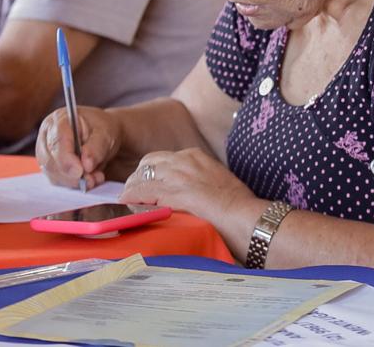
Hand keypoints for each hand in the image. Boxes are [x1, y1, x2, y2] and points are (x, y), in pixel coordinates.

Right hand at [36, 105, 120, 189]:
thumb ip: (96, 147)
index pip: (56, 141)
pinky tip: (89, 180)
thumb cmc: (102, 129)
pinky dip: (73, 184)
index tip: (80, 171)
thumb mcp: (106, 133)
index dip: (66, 159)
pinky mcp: (50, 167)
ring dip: (74, 181)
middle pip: (50, 160)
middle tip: (91, 180)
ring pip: (52, 173)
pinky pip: (57, 180)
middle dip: (71, 174)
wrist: (102, 135)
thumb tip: (86, 164)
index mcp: (59, 119)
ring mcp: (46, 152)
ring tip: (95, 178)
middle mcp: (47, 135)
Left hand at [119, 147, 256, 221]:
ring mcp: (177, 175)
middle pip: (148, 163)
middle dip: (138, 177)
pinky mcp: (173, 193)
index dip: (152, 173)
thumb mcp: (218, 183)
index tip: (149, 185)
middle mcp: (184, 160)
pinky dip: (131, 198)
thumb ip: (199, 183)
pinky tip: (126, 205)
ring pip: (141, 176)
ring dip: (132, 189)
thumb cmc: (239, 207)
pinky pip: (141, 193)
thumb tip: (189, 196)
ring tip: (128, 202)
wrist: (247, 217)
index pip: (163, 159)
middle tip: (134, 193)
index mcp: (196, 156)